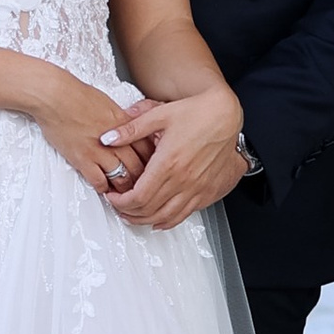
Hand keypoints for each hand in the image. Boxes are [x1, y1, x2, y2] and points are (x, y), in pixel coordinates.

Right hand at [27, 69, 139, 195]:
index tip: (151, 169)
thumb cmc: (76, 95)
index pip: (148, 149)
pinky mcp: (83, 159)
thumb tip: (127, 129)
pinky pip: (99, 181)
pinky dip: (103, 189)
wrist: (55, 96)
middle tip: (140, 187)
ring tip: (124, 192)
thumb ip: (121, 120)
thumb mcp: (108, 104)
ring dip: (124, 188)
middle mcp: (117, 140)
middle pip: (139, 167)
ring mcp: (100, 151)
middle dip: (141, 180)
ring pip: (122, 178)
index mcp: (125, 124)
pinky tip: (103, 188)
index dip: (152, 163)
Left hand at [100, 86, 249, 230]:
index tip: (112, 196)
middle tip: (117, 206)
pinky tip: (158, 220)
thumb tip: (107, 138)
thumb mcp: (159, 115)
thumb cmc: (197, 112)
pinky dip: (168, 222)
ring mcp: (196, 188)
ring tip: (132, 215)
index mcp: (168, 162)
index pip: (137, 196)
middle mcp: (183, 180)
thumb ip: (131, 129)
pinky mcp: (207, 191)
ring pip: (166, 217)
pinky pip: (185, 215)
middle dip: (128, 212)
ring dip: (145, 220)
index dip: (120, 201)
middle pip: (149, 210)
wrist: (226, 115)